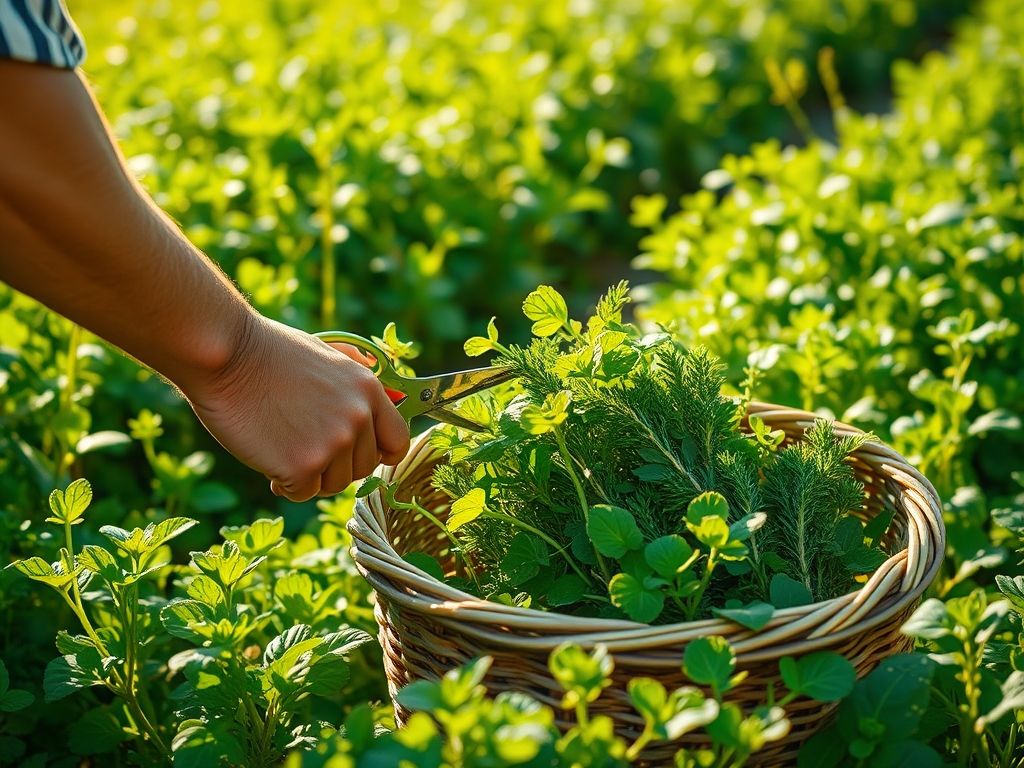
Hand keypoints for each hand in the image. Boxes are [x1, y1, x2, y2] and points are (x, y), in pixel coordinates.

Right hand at [181, 314, 409, 501]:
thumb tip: (393, 394)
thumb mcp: (328, 355)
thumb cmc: (270, 352)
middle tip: (303, 446)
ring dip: (310, 475)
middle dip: (337, 465)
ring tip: (282, 445)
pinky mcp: (302, 466)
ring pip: (334, 484)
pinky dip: (284, 483)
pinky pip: (302, 493)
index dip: (379, 454)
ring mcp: (333, 443)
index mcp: (369, 389)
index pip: (398, 441)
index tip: (357, 455)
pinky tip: (267, 456)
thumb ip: (358, 381)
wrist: (226, 354)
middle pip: (364, 468)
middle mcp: (358, 417)